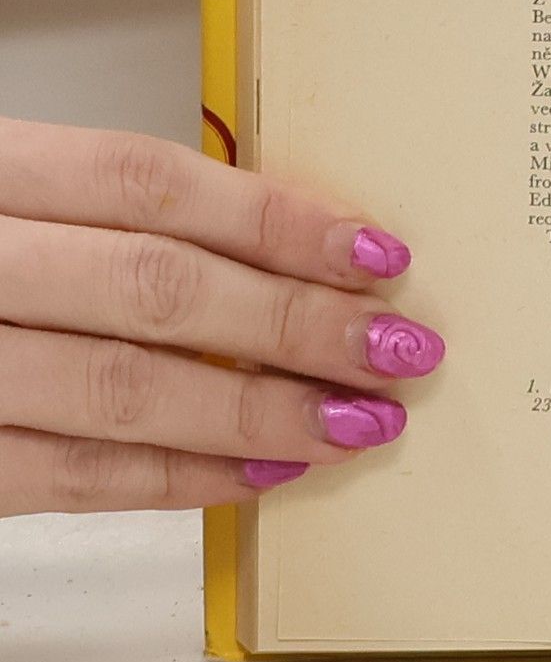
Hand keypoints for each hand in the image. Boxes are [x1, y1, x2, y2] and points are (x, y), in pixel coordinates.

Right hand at [0, 118, 442, 515]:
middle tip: (399, 350)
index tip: (379, 254)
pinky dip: (177, 478)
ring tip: (357, 422)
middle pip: (154, 288)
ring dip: (258, 411)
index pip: (149, 183)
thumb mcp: (3, 197)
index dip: (276, 220)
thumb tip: (279, 252)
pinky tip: (263, 474)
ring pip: (118, 389)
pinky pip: (66, 476)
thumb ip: (102, 214)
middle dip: (296, 324)